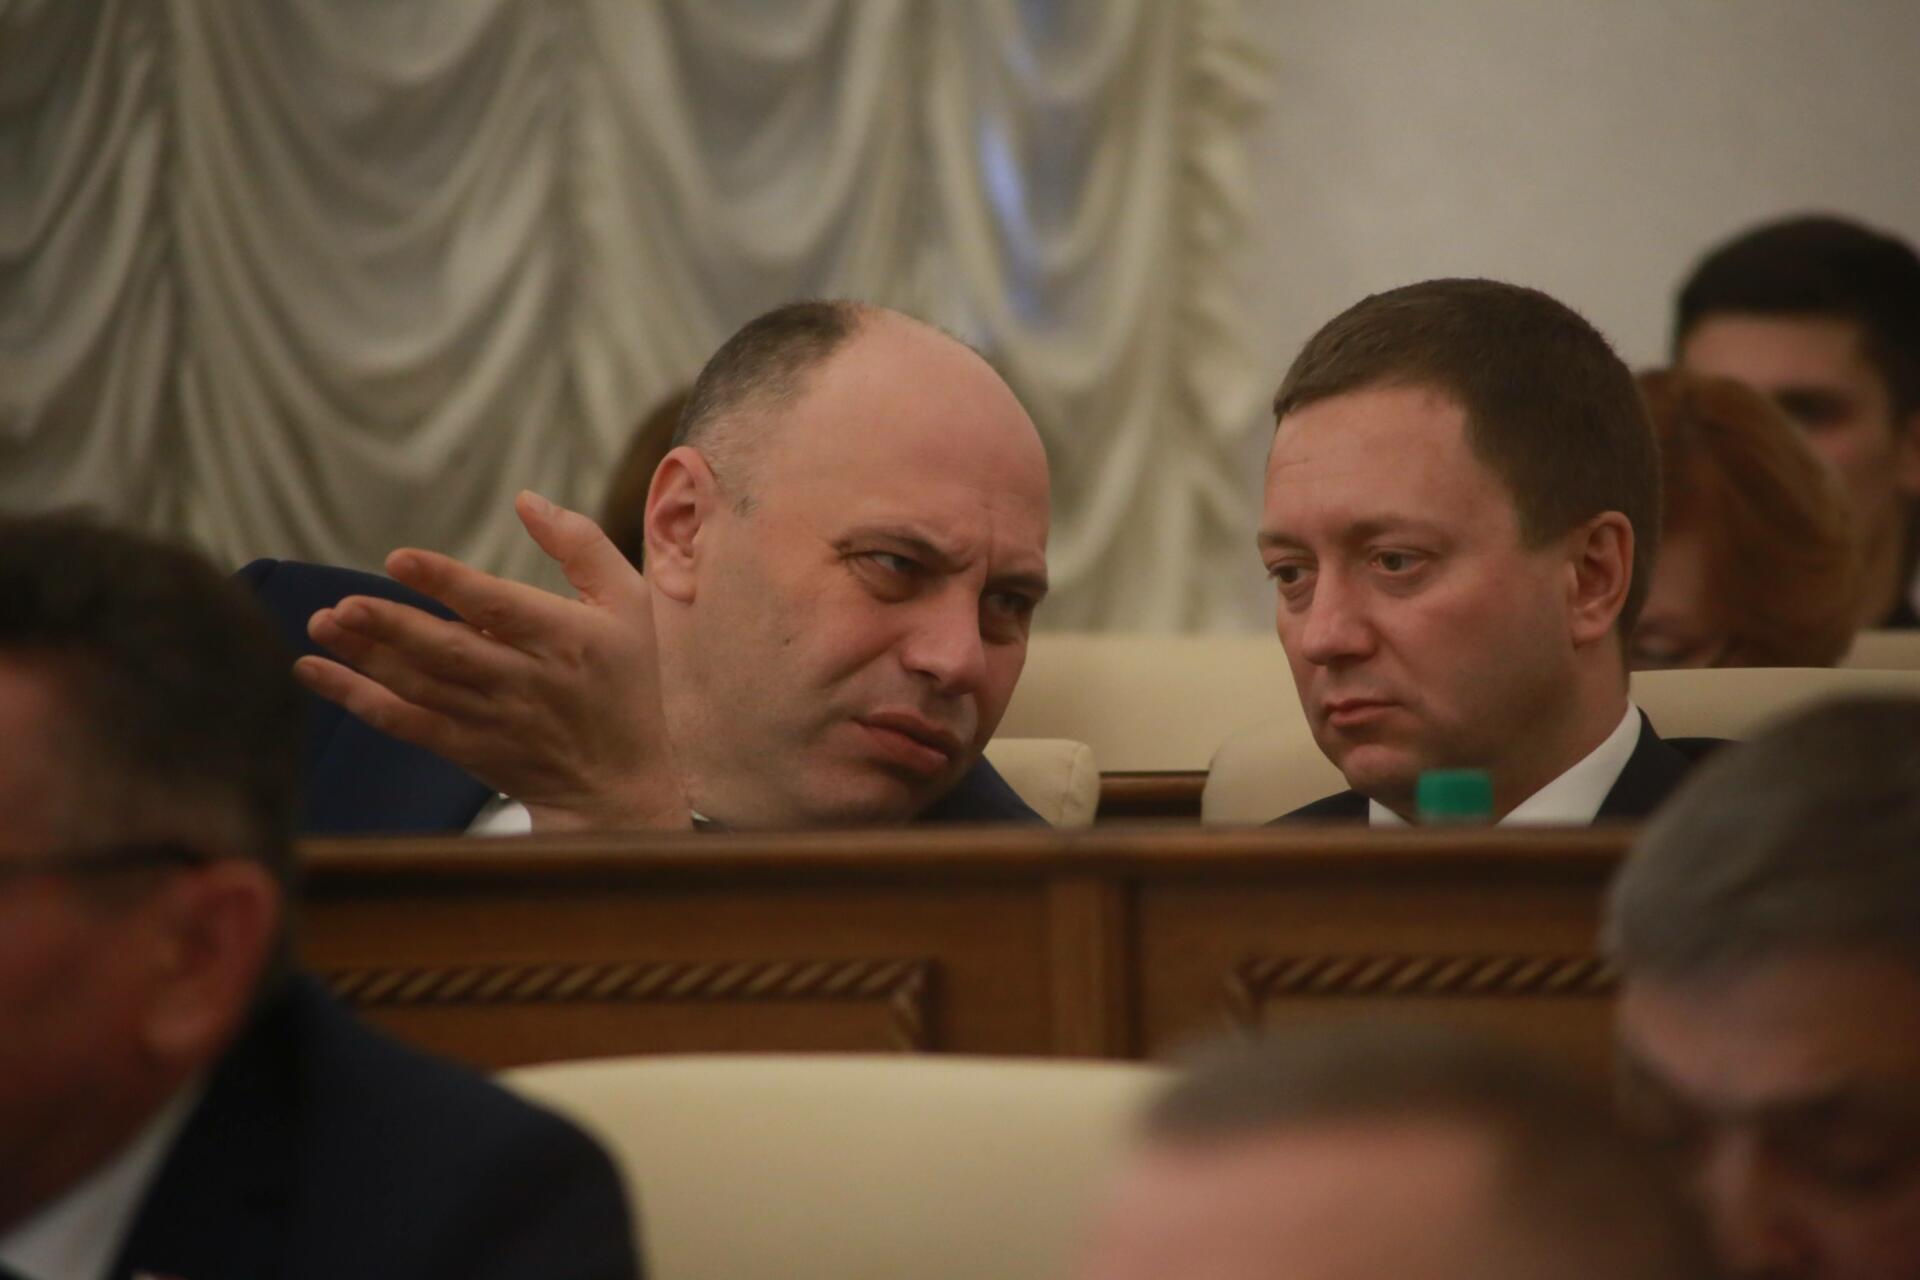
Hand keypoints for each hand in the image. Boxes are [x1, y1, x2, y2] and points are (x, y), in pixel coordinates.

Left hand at [293, 491, 688, 831]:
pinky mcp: (469, 749)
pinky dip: (358, 699)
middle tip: (342, 605)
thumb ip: (580, 545)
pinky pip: (405, 724)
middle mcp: (526, 681)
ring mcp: (494, 719)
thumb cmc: (629, 681)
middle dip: (392, 628)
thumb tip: (526, 500)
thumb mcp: (628, 604)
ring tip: (323, 624)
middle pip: (448, 651)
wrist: (624, 783)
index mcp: (565, 638)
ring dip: (366, 657)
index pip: (497, 607)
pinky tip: (317, 673)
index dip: (447, 582)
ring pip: (419, 686)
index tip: (400, 559)